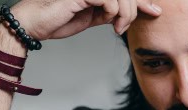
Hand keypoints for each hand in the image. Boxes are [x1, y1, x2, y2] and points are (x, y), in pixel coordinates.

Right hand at [10, 0, 161, 39]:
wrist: (32, 25)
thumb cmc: (57, 20)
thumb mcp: (91, 17)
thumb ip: (108, 12)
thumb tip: (129, 13)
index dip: (141, 1)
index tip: (155, 11)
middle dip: (135, 9)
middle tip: (125, 27)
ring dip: (126, 14)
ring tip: (118, 29)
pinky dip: (115, 13)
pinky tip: (111, 24)